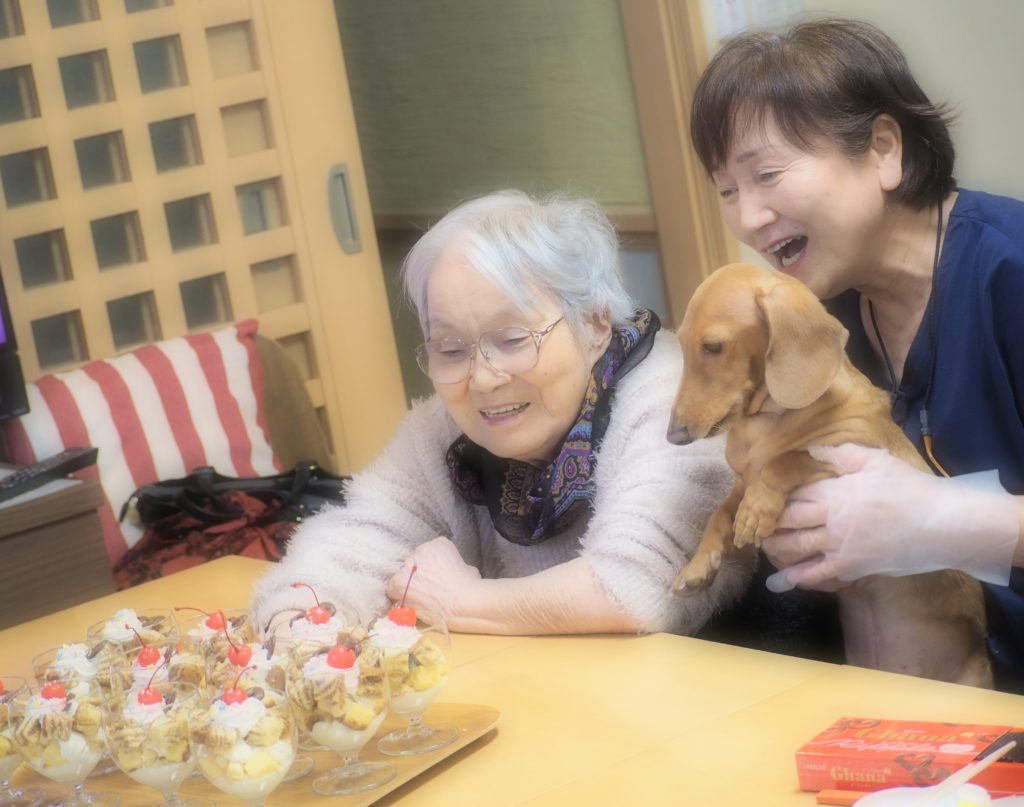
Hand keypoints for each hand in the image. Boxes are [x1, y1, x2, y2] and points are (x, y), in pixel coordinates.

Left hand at [386, 536, 481, 623]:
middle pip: (414, 562)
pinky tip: (409, 603)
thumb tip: (450, 574)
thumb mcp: (467, 568)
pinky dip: (398, 596)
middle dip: (419, 574)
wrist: (463, 602)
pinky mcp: (398, 581)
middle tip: (428, 588)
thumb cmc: (470, 587)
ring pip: (402, 574)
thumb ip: (453, 566)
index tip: (437, 576)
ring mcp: (408, 565)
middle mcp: (420, 550)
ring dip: (408, 584)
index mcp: (439, 544)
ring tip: (419, 598)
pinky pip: (392, 588)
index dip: (432, 567)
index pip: (429, 552)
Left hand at [762, 443, 1017, 592]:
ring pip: (796, 548)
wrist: (942, 524)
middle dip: (768, 523)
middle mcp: (830, 519)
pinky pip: (818, 574)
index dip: (775, 496)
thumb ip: (841, 454)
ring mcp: (839, 545)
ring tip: (763, 549)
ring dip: (775, 549)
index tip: (760, 499)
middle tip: (753, 525)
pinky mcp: (852, 567)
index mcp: (834, 491)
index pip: (793, 493)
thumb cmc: (911, 488)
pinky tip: (782, 582)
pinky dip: (798, 578)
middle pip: (787, 520)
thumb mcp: (876, 461)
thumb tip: (813, 449)